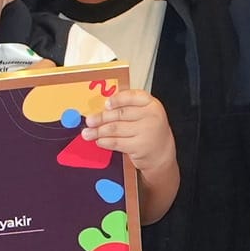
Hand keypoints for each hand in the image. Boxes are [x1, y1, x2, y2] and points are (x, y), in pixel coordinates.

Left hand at [84, 86, 179, 215]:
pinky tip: (99, 141)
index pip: (133, 97)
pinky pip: (116, 142)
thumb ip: (128, 108)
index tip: (105, 104)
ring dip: (98, 131)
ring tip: (88, 133)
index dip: (117, 99)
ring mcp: (146, 132)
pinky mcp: (139, 146)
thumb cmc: (148, 131)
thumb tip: (102, 108)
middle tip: (90, 121)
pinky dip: (105, 141)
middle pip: (120, 114)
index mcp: (151, 104)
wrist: (161, 154)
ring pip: (115, 129)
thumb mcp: (144, 115)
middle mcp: (151, 116)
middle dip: (101, 118)